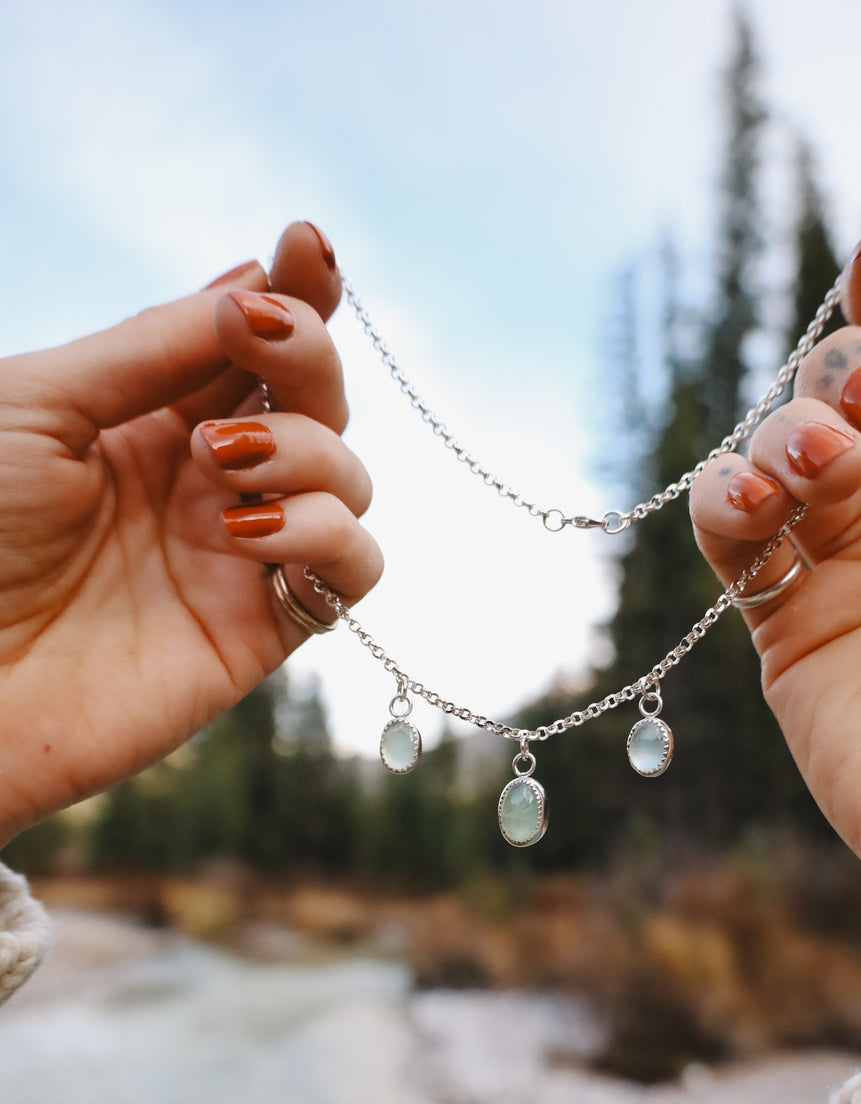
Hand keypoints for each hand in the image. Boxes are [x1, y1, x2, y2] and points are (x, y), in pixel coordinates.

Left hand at [0, 221, 380, 844]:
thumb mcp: (38, 403)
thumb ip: (151, 349)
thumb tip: (251, 280)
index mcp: (150, 419)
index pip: (253, 346)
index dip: (299, 292)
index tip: (308, 243)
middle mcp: (211, 482)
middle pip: (319, 400)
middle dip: (307, 354)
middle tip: (254, 335)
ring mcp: (240, 555)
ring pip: (351, 480)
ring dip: (309, 450)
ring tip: (218, 464)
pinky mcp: (261, 631)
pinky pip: (351, 570)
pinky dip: (324, 536)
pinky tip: (246, 532)